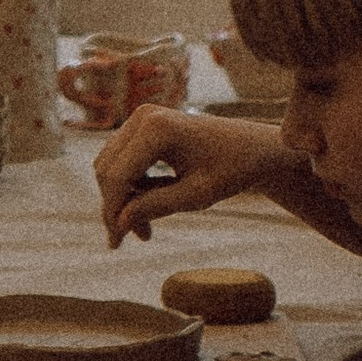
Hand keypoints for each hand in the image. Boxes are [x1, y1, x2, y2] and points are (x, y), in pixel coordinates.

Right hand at [94, 107, 291, 248]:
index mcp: (157, 129)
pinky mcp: (144, 125)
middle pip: (108, 171)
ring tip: (146, 228)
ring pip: (110, 166)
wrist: (253, 148)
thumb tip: (119, 223)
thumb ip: (155, 207)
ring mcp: (142, 117)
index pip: (117, 177)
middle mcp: (143, 116)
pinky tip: (147, 206)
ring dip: (122, 198)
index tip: (116, 244)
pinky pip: (121, 159)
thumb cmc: (231, 170)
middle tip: (138, 238)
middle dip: (116, 208)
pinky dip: (129, 186)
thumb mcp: (196, 196)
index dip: (113, 213)